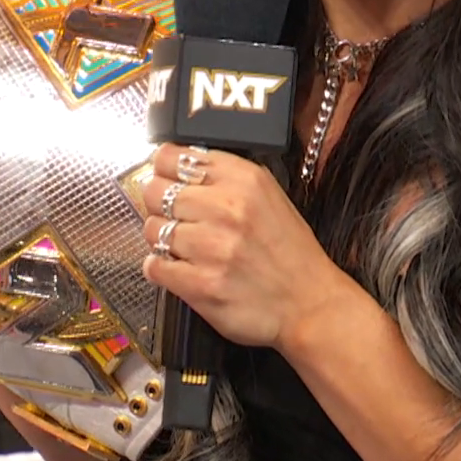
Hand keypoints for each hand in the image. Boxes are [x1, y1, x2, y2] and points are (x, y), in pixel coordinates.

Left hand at [139, 144, 345, 349]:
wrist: (309, 303)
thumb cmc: (288, 251)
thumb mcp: (268, 195)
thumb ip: (226, 177)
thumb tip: (178, 166)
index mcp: (243, 179)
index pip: (173, 156)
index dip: (162, 169)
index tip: (164, 178)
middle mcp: (226, 208)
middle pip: (155, 191)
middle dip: (158, 204)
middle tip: (171, 216)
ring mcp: (212, 247)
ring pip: (152, 229)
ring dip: (160, 238)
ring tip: (180, 246)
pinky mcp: (200, 284)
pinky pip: (154, 266)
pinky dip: (159, 268)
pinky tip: (176, 268)